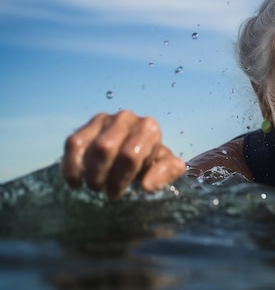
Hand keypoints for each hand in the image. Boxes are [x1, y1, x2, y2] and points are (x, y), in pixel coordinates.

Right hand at [62, 110, 186, 197]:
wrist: (136, 149)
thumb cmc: (150, 160)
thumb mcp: (164, 166)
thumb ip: (165, 173)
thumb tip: (147, 185)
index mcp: (148, 128)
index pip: (129, 156)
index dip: (120, 179)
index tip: (117, 192)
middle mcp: (126, 118)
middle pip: (106, 149)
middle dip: (102, 177)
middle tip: (104, 190)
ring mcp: (106, 119)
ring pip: (89, 147)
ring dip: (89, 174)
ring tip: (94, 186)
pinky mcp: (88, 125)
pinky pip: (73, 144)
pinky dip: (71, 167)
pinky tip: (76, 182)